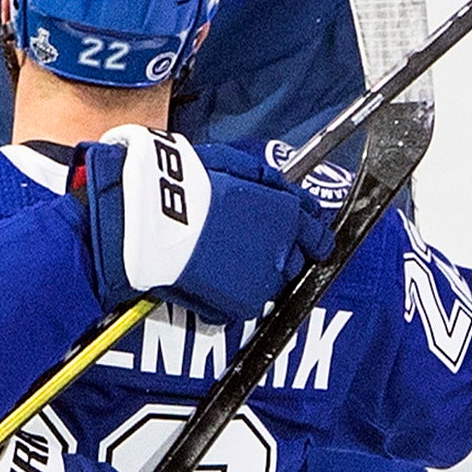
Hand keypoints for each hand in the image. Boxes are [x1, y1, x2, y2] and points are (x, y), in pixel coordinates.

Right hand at [75, 130, 337, 323]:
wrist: (153, 223)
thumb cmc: (188, 185)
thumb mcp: (234, 165)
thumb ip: (268, 183)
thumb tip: (290, 194)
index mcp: (286, 218)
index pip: (318, 235)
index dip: (312, 234)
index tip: (304, 232)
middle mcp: (282, 254)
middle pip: (297, 260)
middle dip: (285, 251)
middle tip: (258, 241)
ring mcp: (262, 284)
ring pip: (274, 281)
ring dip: (262, 271)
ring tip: (233, 259)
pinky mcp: (238, 305)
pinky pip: (249, 300)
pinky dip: (238, 289)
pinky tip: (218, 276)